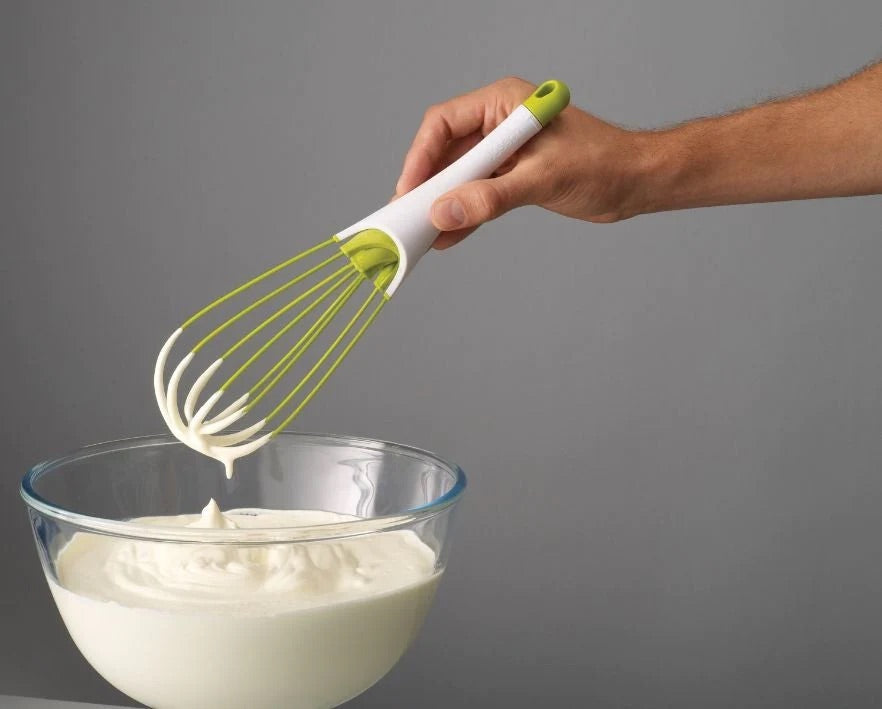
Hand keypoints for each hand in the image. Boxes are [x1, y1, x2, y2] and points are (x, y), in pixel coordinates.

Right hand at [395, 77, 654, 248]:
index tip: (410, 191)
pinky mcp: (513, 176)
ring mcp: (505, 151)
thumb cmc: (604, 164)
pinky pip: (477, 194)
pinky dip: (464, 215)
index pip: (444, 124)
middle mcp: (499, 124)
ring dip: (443, 204)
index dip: (421, 158)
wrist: (638, 182)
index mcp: (504, 104)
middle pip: (446, 152)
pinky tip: (448, 237)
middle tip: (408, 217)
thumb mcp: (542, 179)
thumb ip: (491, 197)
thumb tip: (445, 212)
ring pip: (459, 177)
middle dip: (427, 186)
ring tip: (422, 233)